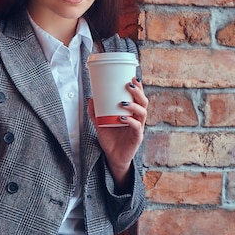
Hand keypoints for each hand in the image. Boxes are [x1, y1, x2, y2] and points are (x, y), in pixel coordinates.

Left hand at [87, 76, 147, 191]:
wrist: (112, 157)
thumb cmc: (110, 139)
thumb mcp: (100, 124)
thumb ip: (95, 113)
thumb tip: (90, 98)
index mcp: (132, 113)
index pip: (139, 98)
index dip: (138, 88)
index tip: (133, 77)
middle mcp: (137, 119)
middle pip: (144, 103)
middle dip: (138, 93)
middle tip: (128, 85)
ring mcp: (139, 128)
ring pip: (142, 113)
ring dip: (134, 105)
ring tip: (123, 102)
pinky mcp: (137, 138)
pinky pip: (137, 128)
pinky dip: (131, 121)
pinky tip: (122, 118)